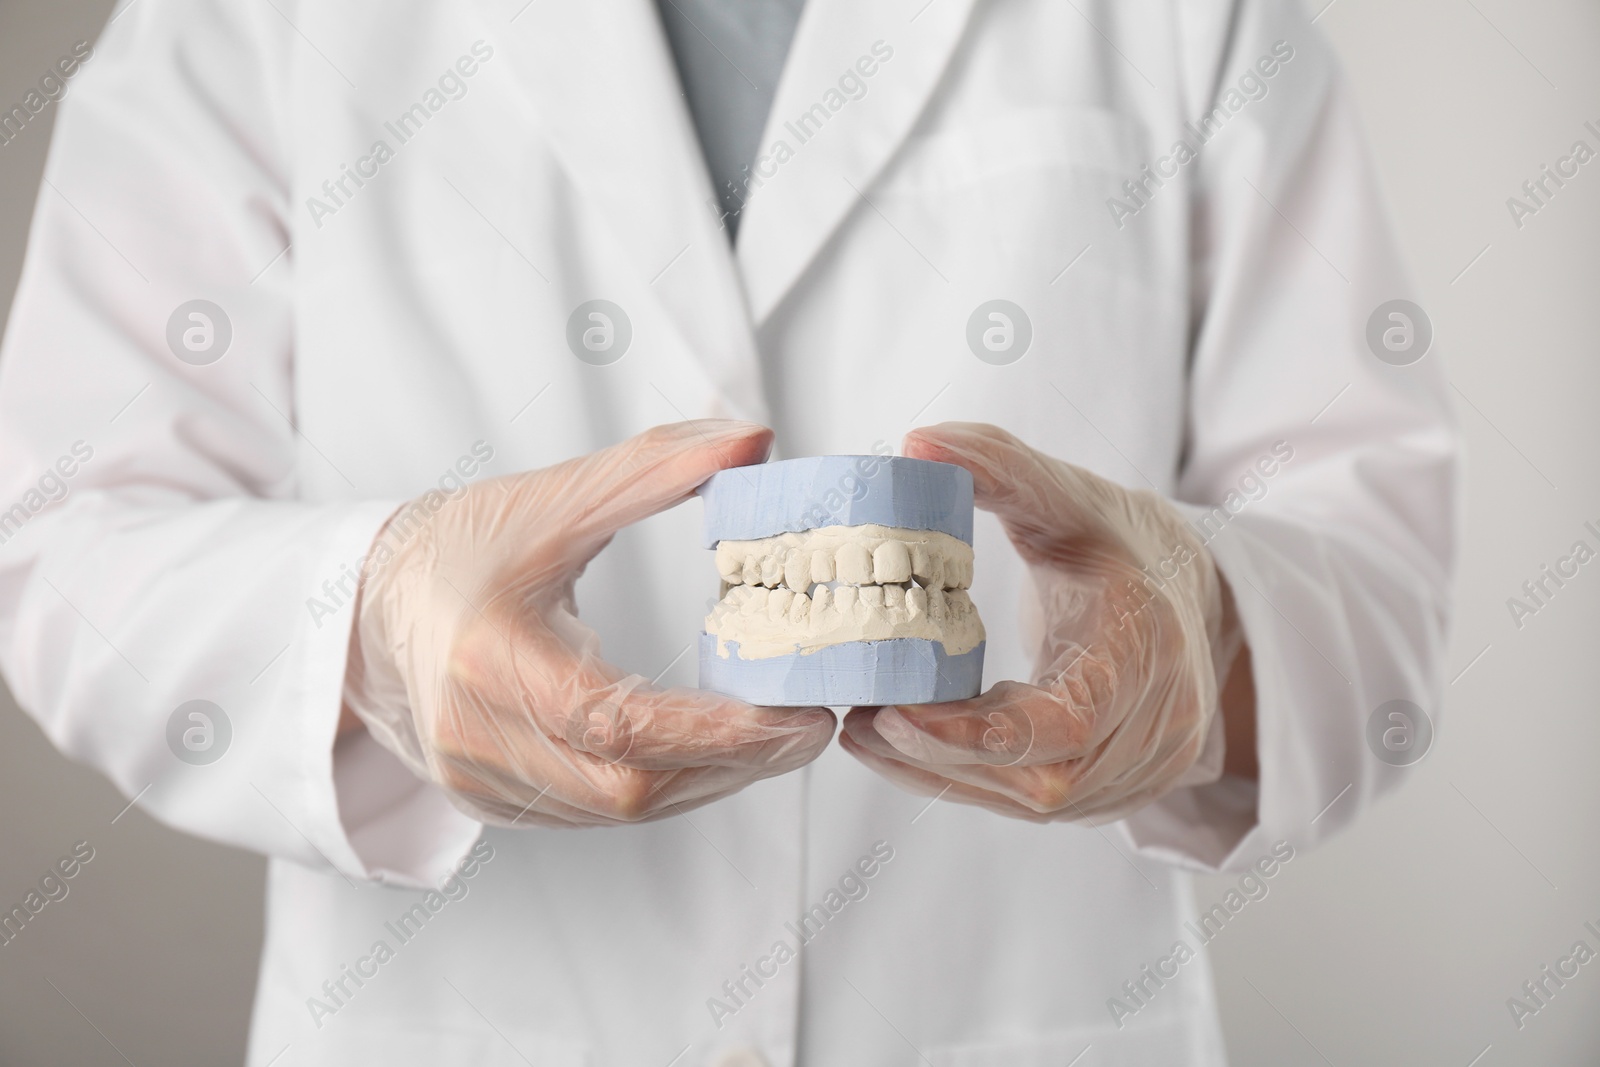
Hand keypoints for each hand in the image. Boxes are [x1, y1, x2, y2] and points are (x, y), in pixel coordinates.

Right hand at [345, 421, 835, 826]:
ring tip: (775, 735)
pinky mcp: (493, 803)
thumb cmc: (458, 547)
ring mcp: (480, 782)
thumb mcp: (552, 497)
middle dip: (734, 764)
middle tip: (810, 726)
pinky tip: (710, 750)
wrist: (370, 604)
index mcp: (484, 659)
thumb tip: (751, 439)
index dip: (718, 730)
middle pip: (629, 787)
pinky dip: (667, 784)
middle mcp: (475, 737)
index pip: (617, 722)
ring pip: (621, 810)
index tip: (798, 712)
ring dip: (709, 779)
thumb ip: (653, 468)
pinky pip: (599, 811)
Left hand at [840, 423, 1239, 822]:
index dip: (971, 733)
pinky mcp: (1116, 789)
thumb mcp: (1066, 494)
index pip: (1060, 726)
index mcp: (1147, 653)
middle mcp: (1156, 726)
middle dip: (939, 759)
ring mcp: (1142, 770)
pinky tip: (910, 745)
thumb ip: (998, 464)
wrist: (1185, 592)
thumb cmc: (1118, 541)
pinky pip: (1032, 800)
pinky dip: (968, 778)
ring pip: (1029, 800)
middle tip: (858, 720)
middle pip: (1037, 778)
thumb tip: (917, 442)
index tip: (890, 713)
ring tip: (867, 731)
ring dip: (943, 774)